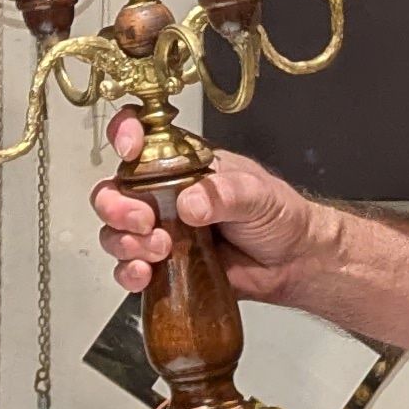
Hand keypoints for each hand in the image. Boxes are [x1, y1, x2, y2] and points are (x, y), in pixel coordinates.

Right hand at [89, 108, 322, 303]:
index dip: (124, 134)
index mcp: (184, 163)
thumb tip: (190, 204)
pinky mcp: (162, 265)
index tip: (130, 149)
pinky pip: (128, 268)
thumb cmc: (280, 217)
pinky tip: (145, 274)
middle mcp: (165, 194)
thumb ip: (226, 194)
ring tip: (159, 250)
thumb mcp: (258, 194)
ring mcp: (161, 230)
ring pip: (115, 231)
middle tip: (144, 221)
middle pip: (114, 191)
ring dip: (125, 242)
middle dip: (117, 206)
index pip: (142, 135)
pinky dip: (127, 272)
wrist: (294, 264)